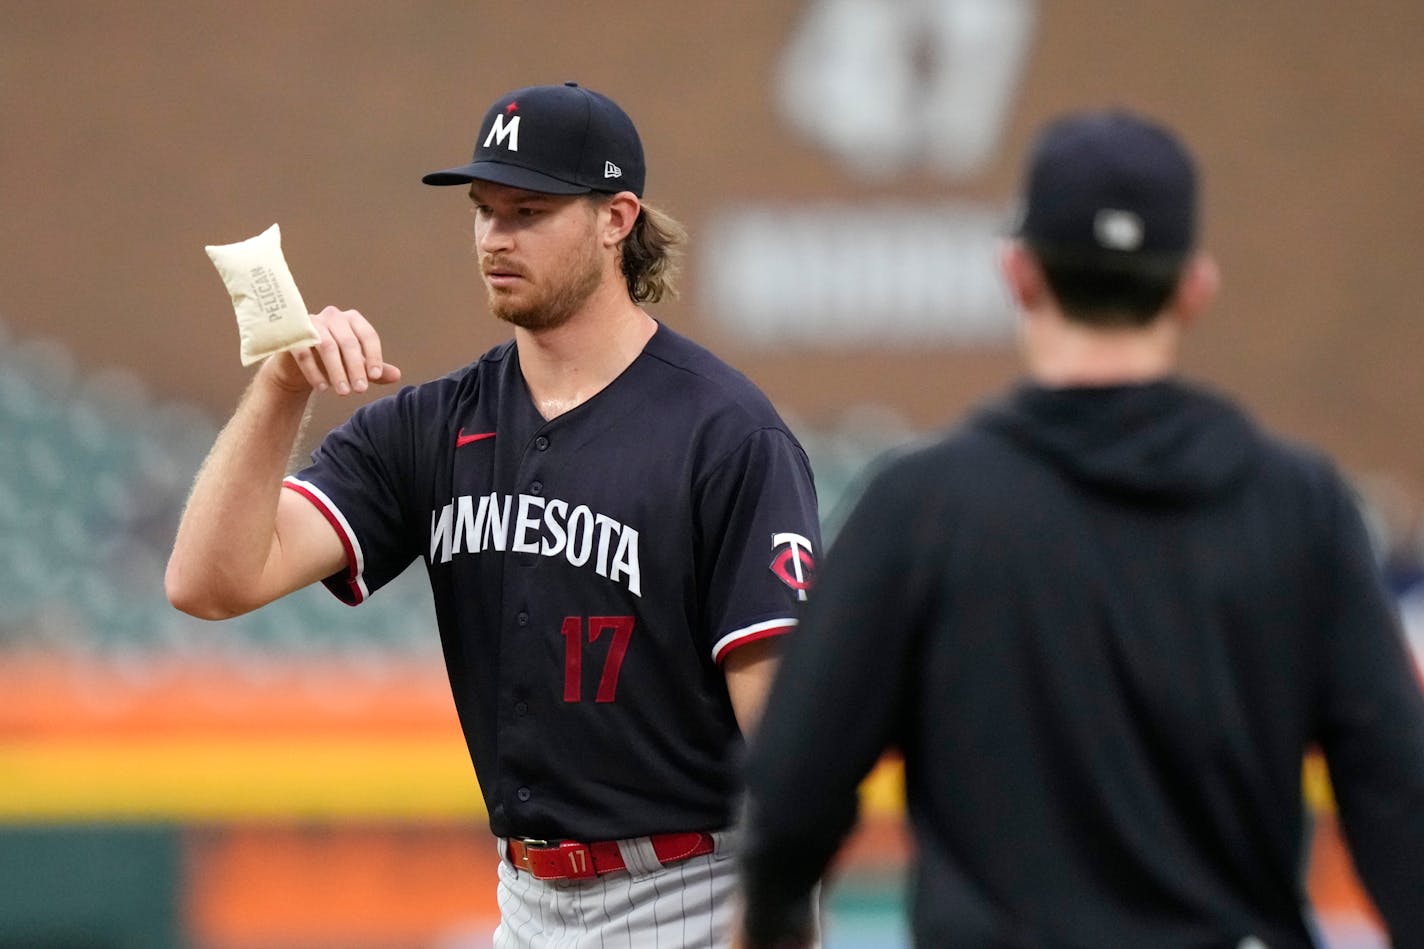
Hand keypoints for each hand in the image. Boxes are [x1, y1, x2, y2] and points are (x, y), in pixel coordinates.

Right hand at [265, 305, 402, 395]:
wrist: (298, 367)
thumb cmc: (332, 363)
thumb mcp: (356, 367)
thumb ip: (375, 370)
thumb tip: (397, 376)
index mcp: (352, 320)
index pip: (368, 335)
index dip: (373, 356)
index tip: (375, 377)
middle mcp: (333, 316)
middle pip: (348, 342)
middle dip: (355, 368)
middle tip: (360, 391)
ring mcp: (311, 323)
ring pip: (327, 346)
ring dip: (337, 372)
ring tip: (343, 393)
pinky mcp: (292, 335)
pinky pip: (304, 353)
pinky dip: (314, 372)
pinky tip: (322, 388)